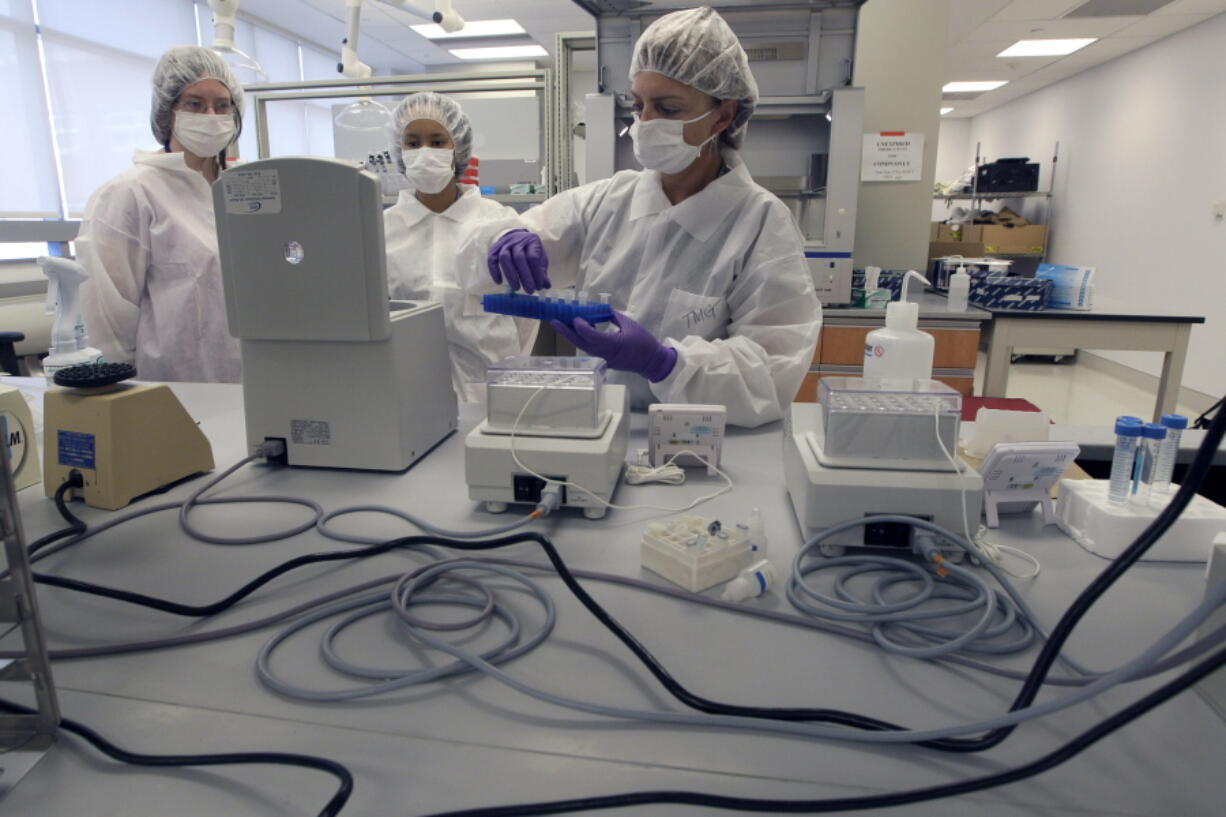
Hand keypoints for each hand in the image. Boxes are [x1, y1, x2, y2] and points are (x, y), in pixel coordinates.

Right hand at [487, 230, 549, 293]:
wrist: (515, 236)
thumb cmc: (530, 250)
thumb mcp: (540, 257)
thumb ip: (542, 271)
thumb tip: (546, 286)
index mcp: (531, 241)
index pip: (533, 257)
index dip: (536, 273)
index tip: (538, 287)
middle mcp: (517, 240)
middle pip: (519, 258)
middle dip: (525, 276)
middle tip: (529, 290)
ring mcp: (504, 244)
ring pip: (504, 258)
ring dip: (510, 275)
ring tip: (516, 288)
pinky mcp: (494, 249)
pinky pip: (491, 260)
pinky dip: (494, 271)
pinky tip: (499, 282)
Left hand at [552, 310, 676, 382]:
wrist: (651, 362)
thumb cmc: (644, 342)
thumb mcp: (630, 324)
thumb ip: (614, 316)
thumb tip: (601, 309)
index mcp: (612, 344)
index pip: (590, 335)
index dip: (580, 325)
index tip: (575, 316)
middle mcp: (603, 353)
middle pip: (580, 342)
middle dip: (566, 332)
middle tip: (553, 321)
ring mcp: (603, 358)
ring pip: (582, 346)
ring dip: (572, 335)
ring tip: (561, 324)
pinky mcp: (604, 360)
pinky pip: (589, 349)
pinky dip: (582, 339)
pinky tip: (578, 330)